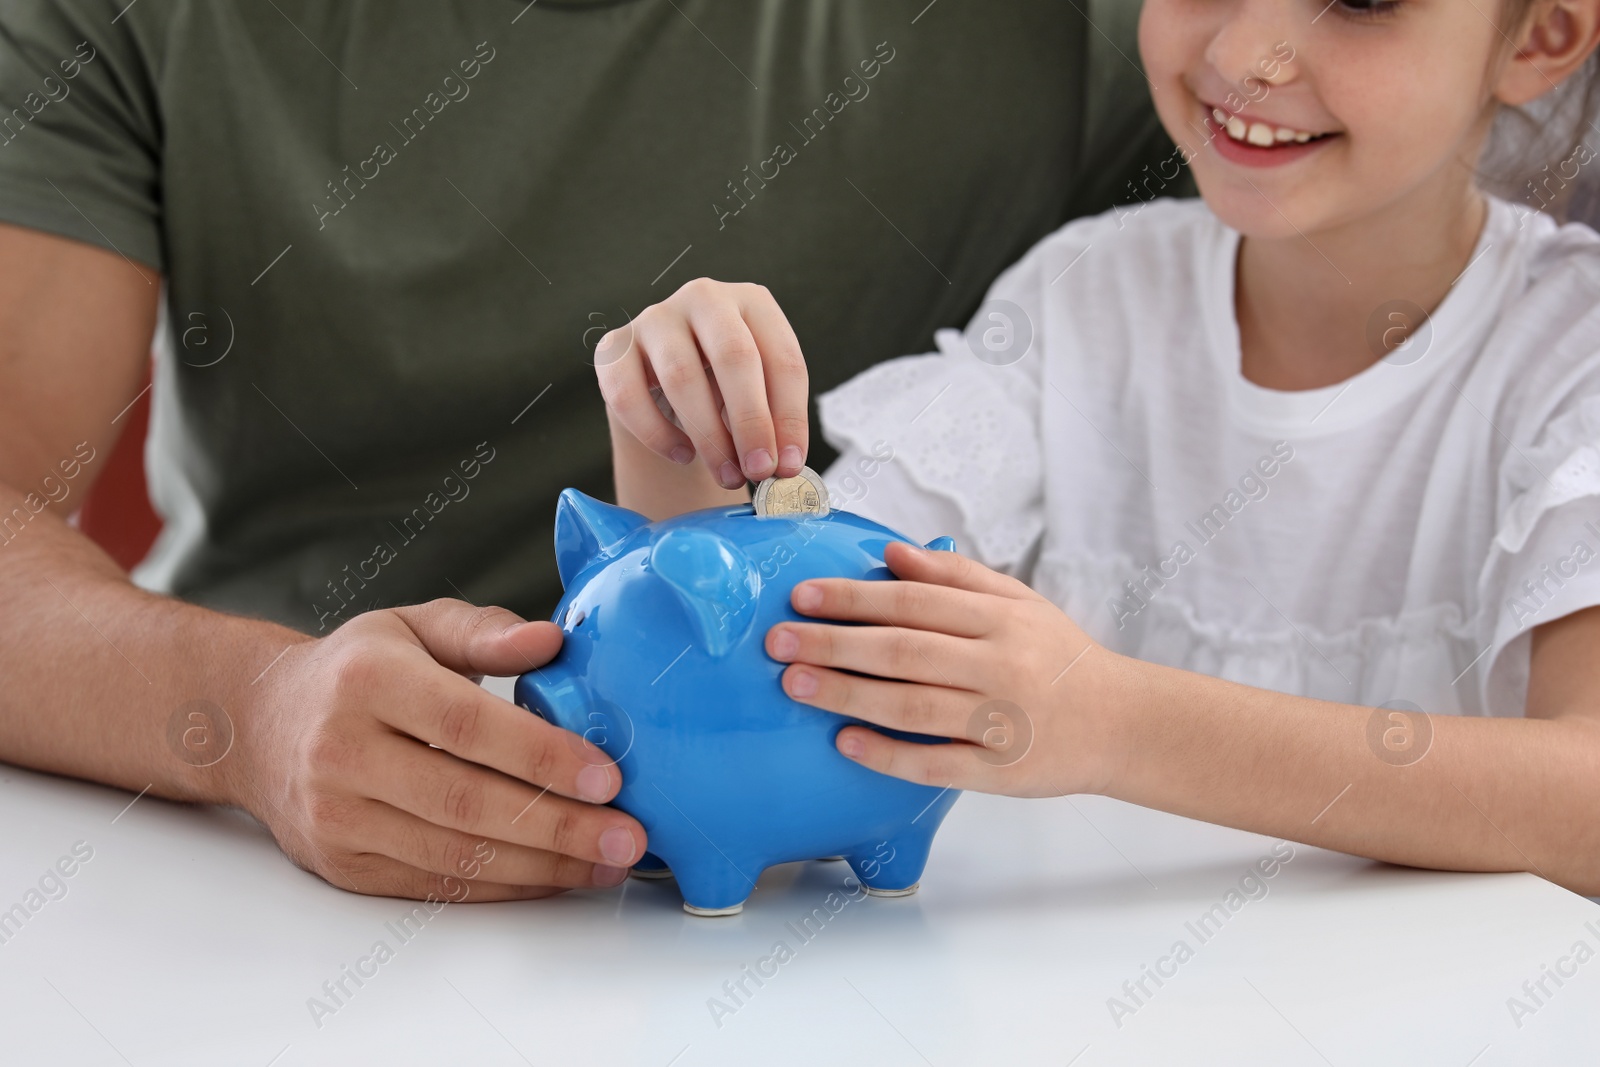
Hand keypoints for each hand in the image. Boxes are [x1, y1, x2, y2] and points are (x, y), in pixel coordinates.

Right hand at [237, 599, 645, 900]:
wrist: (257, 725)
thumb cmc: (356, 669)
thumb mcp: (413, 626)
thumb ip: (484, 632)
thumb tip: (552, 639)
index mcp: (367, 680)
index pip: (465, 725)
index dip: (541, 755)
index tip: (608, 776)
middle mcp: (341, 751)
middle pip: (464, 801)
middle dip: (558, 825)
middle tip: (629, 836)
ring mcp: (337, 816)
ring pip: (454, 853)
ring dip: (544, 865)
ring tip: (609, 861)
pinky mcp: (342, 865)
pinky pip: (436, 883)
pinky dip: (505, 885)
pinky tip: (557, 875)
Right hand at [595, 278, 808, 489]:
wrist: (668, 384)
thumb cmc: (724, 387)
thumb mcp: (759, 395)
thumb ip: (773, 422)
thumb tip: (784, 465)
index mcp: (752, 303)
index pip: (781, 357)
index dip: (789, 416)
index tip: (789, 464)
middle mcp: (705, 298)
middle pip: (734, 356)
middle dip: (751, 422)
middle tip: (758, 470)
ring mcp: (656, 318)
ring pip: (681, 376)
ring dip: (708, 436)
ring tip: (726, 473)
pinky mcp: (614, 347)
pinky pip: (628, 395)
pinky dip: (657, 434)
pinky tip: (682, 455)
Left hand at [764, 543, 1127, 797]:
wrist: (1123, 723)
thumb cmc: (1060, 659)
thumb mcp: (1019, 603)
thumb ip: (955, 578)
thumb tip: (891, 554)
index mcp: (1000, 620)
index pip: (914, 603)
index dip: (854, 598)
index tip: (803, 596)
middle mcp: (1000, 666)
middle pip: (904, 652)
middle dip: (835, 643)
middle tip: (779, 640)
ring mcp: (1000, 721)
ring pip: (912, 705)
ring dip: (848, 694)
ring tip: (796, 684)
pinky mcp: (1000, 771)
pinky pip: (935, 762)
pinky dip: (888, 753)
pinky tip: (846, 742)